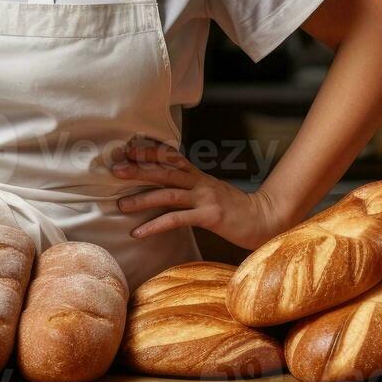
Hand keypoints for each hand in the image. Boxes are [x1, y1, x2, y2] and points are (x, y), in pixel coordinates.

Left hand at [110, 134, 285, 250]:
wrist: (266, 219)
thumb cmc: (237, 209)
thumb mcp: (213, 192)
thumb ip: (193, 188)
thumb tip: (168, 187)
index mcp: (199, 176)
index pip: (170, 157)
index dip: (149, 151)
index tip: (127, 149)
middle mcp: (199, 182)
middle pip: (164, 171)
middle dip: (138, 169)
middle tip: (114, 169)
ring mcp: (205, 198)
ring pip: (167, 194)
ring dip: (141, 198)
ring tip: (120, 204)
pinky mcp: (209, 216)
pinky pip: (176, 220)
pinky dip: (154, 225)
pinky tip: (138, 232)